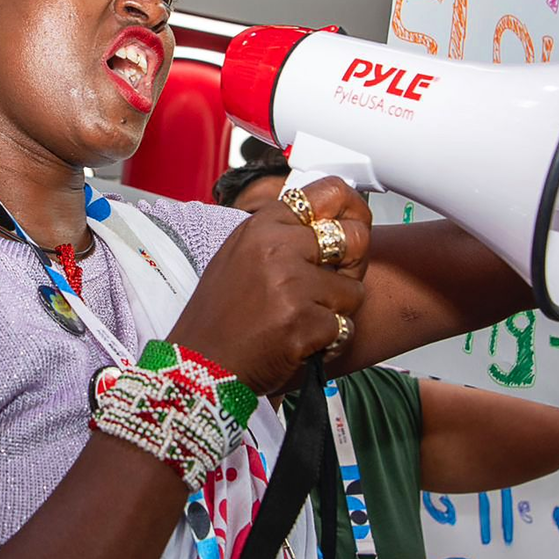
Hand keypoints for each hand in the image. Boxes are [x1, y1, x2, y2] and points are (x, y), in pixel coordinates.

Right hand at [170, 177, 370, 394]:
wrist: (203, 365)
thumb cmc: (221, 316)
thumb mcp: (241, 255)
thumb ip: (281, 234)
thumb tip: (326, 220)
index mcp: (262, 226)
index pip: (329, 193)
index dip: (351, 208)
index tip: (354, 221)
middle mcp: (277, 248)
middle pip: (355, 237)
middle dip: (354, 263)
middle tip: (336, 281)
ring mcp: (291, 284)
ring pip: (353, 290)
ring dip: (337, 310)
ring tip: (302, 319)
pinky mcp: (303, 322)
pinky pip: (344, 327)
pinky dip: (329, 340)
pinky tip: (299, 342)